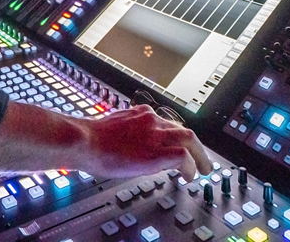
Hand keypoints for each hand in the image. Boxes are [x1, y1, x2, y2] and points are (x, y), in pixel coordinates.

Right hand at [79, 104, 212, 180]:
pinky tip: (188, 176)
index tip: (178, 145)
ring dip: (200, 155)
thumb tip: (129, 144)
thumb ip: (127, 131)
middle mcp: (151, 120)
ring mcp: (155, 134)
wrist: (84, 140)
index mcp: (140, 114)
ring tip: (204, 169)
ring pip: (189, 138)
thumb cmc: (90, 139)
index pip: (167, 123)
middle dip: (196, 145)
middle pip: (183, 129)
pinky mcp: (156, 152)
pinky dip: (189, 166)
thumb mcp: (113, 128)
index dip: (176, 136)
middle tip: (202, 158)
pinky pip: (183, 157)